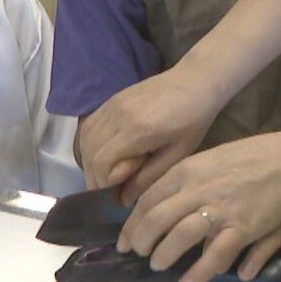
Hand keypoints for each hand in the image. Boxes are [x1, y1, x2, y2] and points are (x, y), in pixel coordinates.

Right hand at [77, 66, 224, 201]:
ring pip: (85, 139)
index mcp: (138, 130)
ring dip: (90, 161)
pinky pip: (89, 125)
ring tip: (106, 175)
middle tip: (110, 190)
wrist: (195, 82)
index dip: (103, 184)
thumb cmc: (193, 121)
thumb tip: (122, 199)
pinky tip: (104, 154)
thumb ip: (148, 177)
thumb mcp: (178, 154)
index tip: (115, 196)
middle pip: (90, 153)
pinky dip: (90, 144)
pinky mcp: (111, 99)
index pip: (102, 163)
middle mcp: (119, 115)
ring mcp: (112, 104)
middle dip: (95, 177)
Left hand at [118, 132, 280, 281]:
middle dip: (141, 241)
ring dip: (163, 255)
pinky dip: (197, 273)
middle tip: (138, 254)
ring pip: (180, 236)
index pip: (148, 200)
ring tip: (157, 265)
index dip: (132, 224)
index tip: (125, 240)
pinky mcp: (241, 227)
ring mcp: (220, 209)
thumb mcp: (206, 161)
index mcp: (187, 171)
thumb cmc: (244, 160)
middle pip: (157, 219)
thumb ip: (182, 181)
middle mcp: (198, 189)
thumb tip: (157, 203)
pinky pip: (214, 255)